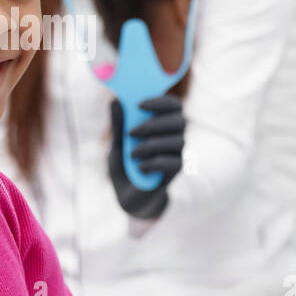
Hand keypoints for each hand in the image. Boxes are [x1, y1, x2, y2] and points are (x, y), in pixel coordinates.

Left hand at [107, 94, 185, 218]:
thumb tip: (115, 101)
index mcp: (163, 121)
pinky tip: (140, 167)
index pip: (174, 104)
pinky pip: (173, 162)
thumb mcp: (118, 143)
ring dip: (152, 145)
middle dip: (155, 124)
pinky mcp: (176, 171)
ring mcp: (177, 153)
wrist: (127, 194)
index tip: (139, 105)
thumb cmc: (125, 163)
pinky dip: (154, 163)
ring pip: (178, 141)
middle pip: (180, 121)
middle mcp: (175, 135)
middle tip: (132, 132)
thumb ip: (119, 124)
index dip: (160, 101)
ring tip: (132, 154)